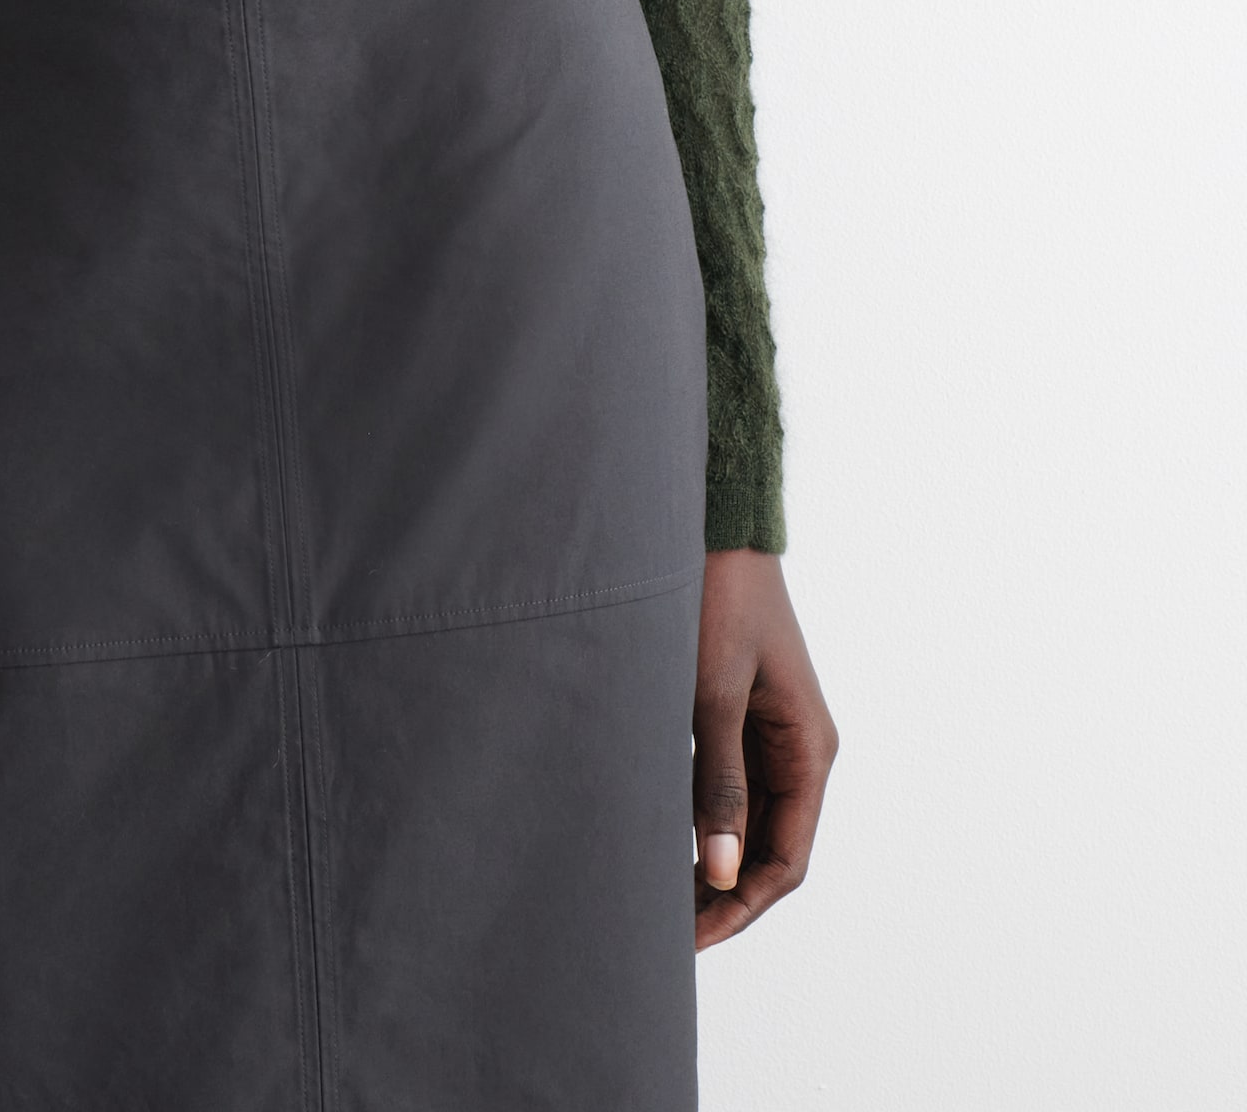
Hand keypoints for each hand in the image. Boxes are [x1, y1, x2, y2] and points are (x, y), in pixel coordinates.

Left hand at [692, 548, 836, 947]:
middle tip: (665, 931)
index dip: (739, 905)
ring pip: (746, 824)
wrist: (716, 528)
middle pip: (768, 851)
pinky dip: (699, 820)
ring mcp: (770, 734)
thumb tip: (719, 872)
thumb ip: (718, 783)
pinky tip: (659, 839)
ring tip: (658, 899)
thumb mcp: (714, 693)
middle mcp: (798, 750)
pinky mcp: (739, 717)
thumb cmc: (718, 601)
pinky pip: (727, 788)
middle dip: (723, 895)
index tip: (691, 938)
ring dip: (710, 862)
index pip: (785, 861)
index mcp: (809, 750)